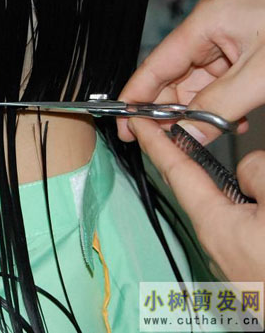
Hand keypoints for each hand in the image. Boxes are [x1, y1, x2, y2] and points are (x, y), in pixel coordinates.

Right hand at [118, 0, 264, 144]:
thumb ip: (218, 107)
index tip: (124, 125)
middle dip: (167, 110)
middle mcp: (212, 33)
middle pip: (173, 78)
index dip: (136, 97)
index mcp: (206, 24)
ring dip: (198, 114)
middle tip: (158, 142)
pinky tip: (229, 123)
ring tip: (200, 136)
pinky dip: (220, 109)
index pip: (156, 65)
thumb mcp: (261, 75)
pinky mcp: (245, 58)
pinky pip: (219, 88)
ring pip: (196, 87)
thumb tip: (187, 136)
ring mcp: (229, 45)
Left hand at [128, 117, 264, 281]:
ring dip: (239, 191)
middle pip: (200, 188)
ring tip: (258, 195)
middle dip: (191, 161)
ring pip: (229, 208)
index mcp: (216, 224)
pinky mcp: (250, 271)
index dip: (157, 141)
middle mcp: (217, 243)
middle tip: (185, 137)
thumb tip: (248, 168)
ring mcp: (234, 260)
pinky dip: (252, 213)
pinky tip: (263, 216)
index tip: (139, 121)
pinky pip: (245, 228)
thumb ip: (258, 174)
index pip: (176, 171)